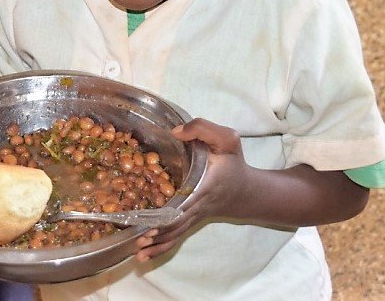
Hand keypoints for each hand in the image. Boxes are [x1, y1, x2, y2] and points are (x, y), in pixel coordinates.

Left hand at [134, 118, 251, 261]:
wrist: (245, 189)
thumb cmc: (233, 163)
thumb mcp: (227, 139)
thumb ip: (202, 129)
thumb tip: (176, 132)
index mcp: (206, 185)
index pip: (188, 200)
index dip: (172, 212)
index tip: (155, 220)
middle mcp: (199, 205)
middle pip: (178, 222)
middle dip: (159, 232)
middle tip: (139, 239)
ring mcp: (194, 216)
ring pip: (175, 233)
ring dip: (157, 244)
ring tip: (138, 253)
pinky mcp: (190, 221)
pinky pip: (176, 236)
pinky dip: (161, 247)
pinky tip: (145, 255)